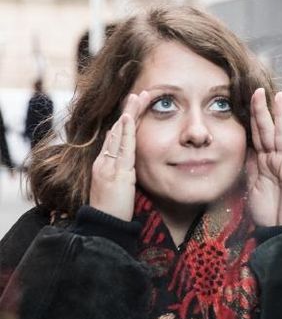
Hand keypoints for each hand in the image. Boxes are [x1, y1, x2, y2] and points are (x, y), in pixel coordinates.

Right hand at [89, 92, 150, 220]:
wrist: (103, 226)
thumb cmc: (114, 210)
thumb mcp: (121, 186)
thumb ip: (126, 173)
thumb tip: (134, 166)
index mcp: (106, 164)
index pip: (117, 136)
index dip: (127, 120)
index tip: (136, 105)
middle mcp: (104, 161)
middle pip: (117, 130)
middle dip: (129, 110)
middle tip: (140, 93)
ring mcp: (108, 165)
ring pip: (119, 134)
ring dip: (129, 114)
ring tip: (138, 96)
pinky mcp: (115, 172)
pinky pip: (121, 148)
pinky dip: (124, 131)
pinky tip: (128, 117)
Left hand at [248, 88, 281, 225]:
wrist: (281, 230)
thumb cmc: (269, 211)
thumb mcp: (252, 185)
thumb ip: (250, 165)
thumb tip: (246, 146)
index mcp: (264, 161)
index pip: (257, 135)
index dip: (253, 118)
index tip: (247, 99)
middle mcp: (276, 158)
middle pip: (268, 130)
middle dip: (263, 111)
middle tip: (259, 90)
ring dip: (281, 116)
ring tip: (280, 96)